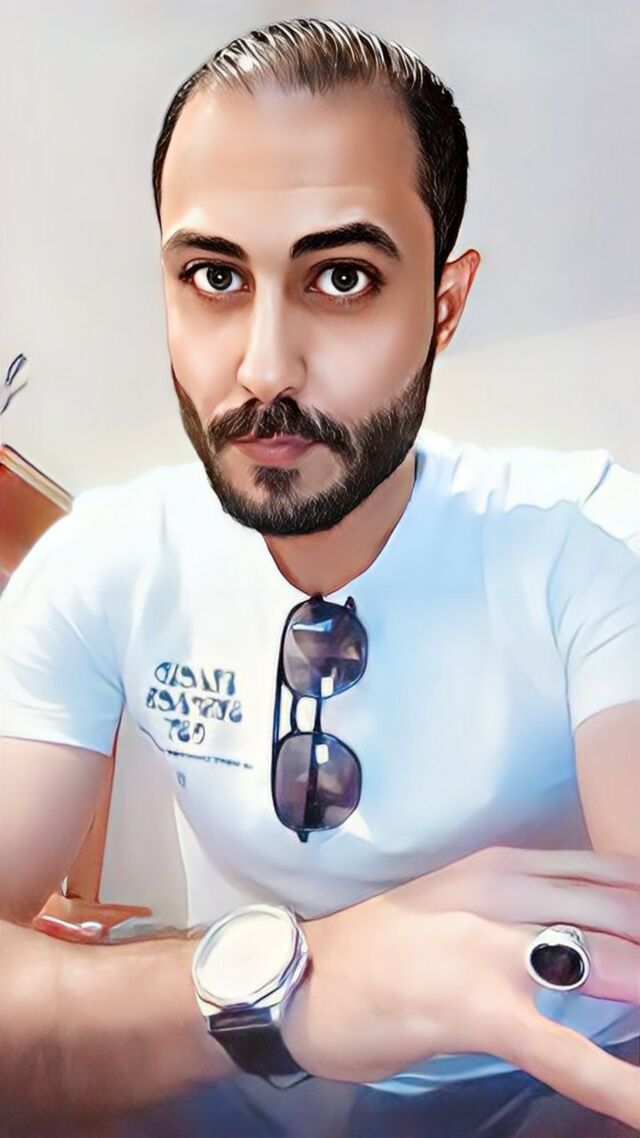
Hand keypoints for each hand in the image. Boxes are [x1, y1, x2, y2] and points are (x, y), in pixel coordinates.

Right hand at [282, 853, 639, 1128]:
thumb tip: (592, 932)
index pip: (610, 873)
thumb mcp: (457, 900)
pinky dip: (618, 1085)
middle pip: (621, 913)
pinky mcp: (477, 1008)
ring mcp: (492, 948)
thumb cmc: (381, 945)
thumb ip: (522, 904)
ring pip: (607, 965)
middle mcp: (506, 892)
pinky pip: (565, 1051)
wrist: (303, 977)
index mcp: (504, 864)